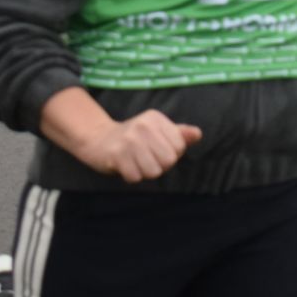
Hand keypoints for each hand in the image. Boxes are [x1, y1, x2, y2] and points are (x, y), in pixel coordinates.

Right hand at [76, 111, 203, 183]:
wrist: (98, 140)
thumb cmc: (133, 138)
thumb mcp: (156, 131)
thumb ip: (179, 134)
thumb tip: (198, 134)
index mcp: (156, 118)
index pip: (180, 147)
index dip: (170, 154)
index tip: (155, 148)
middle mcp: (143, 126)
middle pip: (169, 161)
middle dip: (159, 165)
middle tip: (145, 157)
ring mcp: (129, 140)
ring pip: (153, 172)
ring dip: (144, 172)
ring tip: (135, 161)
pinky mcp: (117, 155)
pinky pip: (136, 178)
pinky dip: (131, 176)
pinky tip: (125, 165)